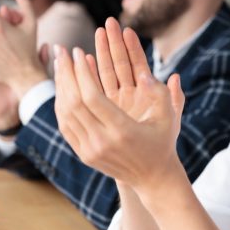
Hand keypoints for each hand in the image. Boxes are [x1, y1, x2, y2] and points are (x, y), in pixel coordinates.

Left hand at [53, 21, 185, 192]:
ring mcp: (90, 151)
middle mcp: (102, 142)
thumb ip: (161, 92)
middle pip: (74, 103)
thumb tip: (144, 73)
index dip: (82, 72)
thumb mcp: (169, 117)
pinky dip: (61, 104)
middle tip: (63, 51)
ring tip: (60, 64)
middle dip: (66, 73)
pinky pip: (65, 125)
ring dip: (60, 86)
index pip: (92, 97)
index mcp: (122, 131)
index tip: (78, 51)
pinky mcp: (84, 155)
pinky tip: (62, 86)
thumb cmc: (163, 142)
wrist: (153, 178)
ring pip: (65, 114)